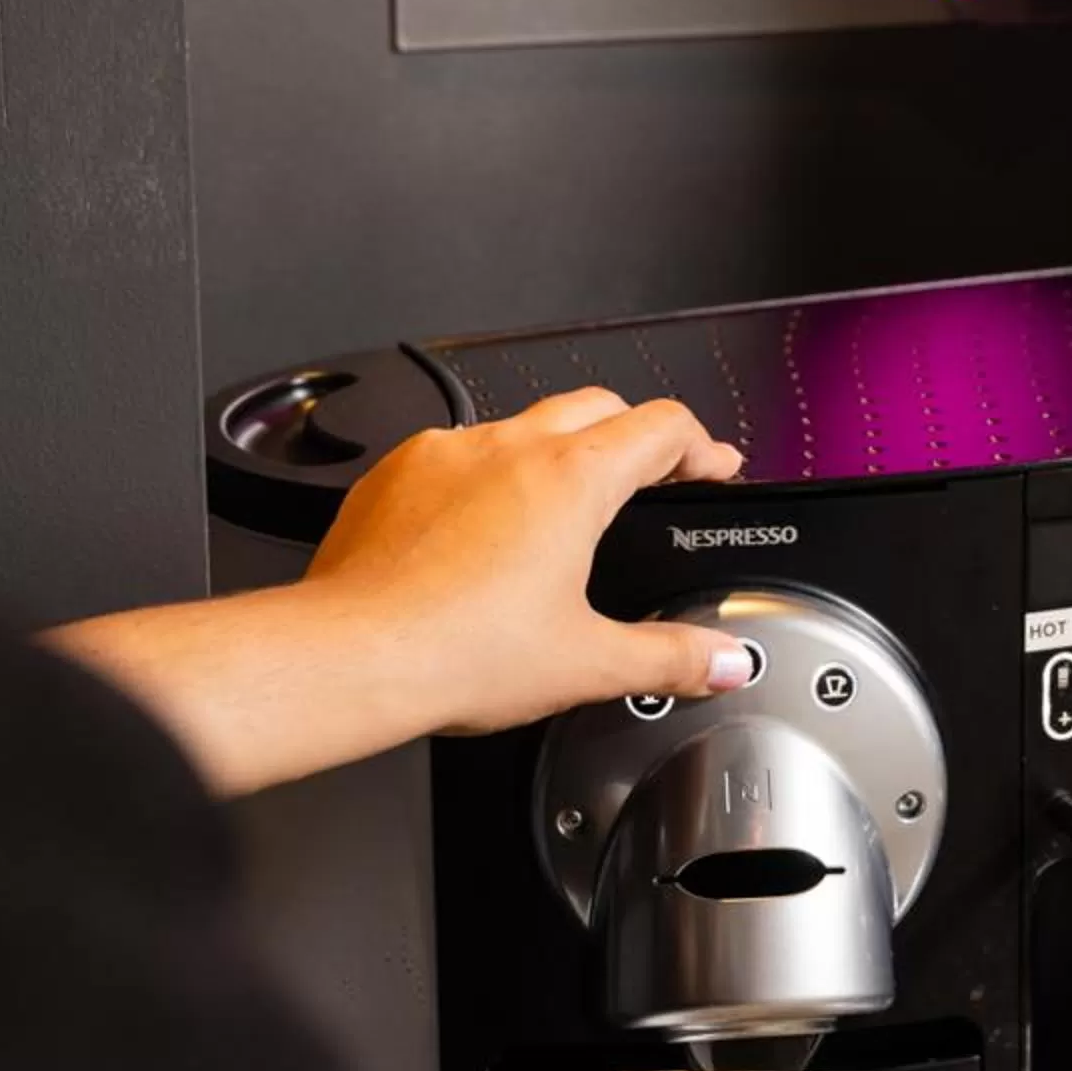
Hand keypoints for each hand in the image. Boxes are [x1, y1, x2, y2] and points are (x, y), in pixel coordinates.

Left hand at [303, 387, 748, 734]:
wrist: (350, 655)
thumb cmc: (454, 651)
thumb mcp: (588, 664)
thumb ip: (669, 658)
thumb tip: (721, 662)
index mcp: (572, 480)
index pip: (662, 426)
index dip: (702, 446)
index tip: (713, 468)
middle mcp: (509, 447)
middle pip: (598, 406)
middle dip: (635, 436)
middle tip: (652, 479)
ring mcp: (447, 453)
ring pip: (522, 425)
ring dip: (556, 452)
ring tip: (563, 507)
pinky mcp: (396, 473)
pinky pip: (456, 453)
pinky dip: (484, 477)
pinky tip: (479, 530)